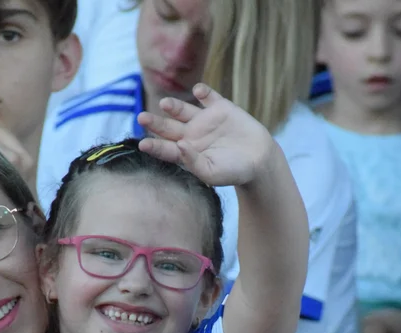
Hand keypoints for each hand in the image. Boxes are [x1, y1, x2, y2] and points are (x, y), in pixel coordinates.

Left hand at [136, 83, 277, 188]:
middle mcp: (191, 134)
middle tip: (141, 117)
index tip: (142, 145)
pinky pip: (209, 97)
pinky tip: (199, 91)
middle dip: (155, 123)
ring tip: (165, 104)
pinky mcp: (221, 108)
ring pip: (183, 110)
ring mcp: (205, 119)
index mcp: (186, 152)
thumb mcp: (213, 173)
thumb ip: (194, 162)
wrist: (259, 160)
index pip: (165, 149)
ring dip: (174, 106)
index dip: (154, 146)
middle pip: (168, 127)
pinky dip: (203, 92)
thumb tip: (179, 145)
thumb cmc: (234, 172)